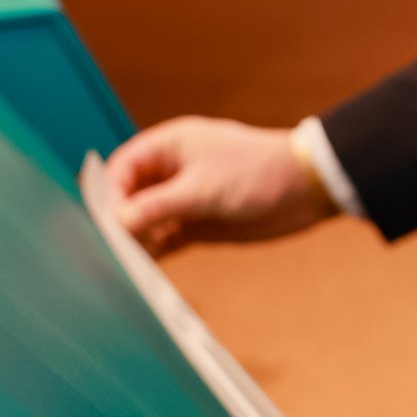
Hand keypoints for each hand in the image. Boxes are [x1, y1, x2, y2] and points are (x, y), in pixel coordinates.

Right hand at [108, 117, 335, 252]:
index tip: (109, 225)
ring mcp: (185, 198)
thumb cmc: (258, 172)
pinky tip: (147, 269)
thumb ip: (158, 206)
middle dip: (121, 221)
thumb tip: (117, 221)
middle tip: (115, 250)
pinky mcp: (199, 223)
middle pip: (130, 196)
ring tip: (129, 264)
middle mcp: (172, 171)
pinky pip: (167, 238)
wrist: (308, 188)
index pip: (123, 168)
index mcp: (169, 147)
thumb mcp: (203, 189)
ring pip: (147, 220)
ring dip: (138, 239)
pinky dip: (156, 251)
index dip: (111, 195)